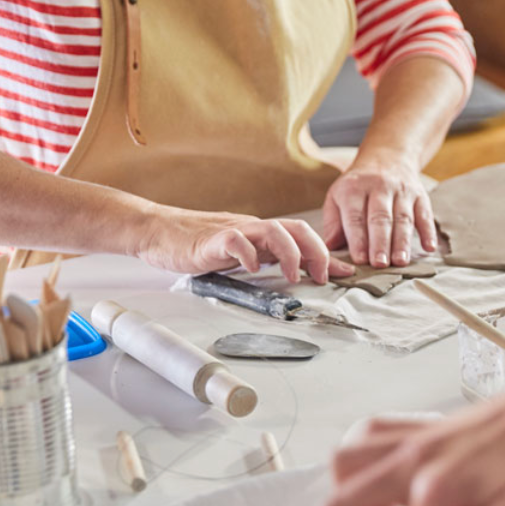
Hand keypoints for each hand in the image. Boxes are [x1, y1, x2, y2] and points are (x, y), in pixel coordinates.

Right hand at [137, 208, 353, 283]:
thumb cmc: (198, 244)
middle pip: (297, 228)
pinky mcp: (212, 240)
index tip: (344, 272)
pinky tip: (252, 269)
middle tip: (323, 277)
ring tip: (295, 276)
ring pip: (273, 231)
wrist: (160, 232)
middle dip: (317, 252)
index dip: (326, 253)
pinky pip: (235, 241)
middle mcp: (253, 228)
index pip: (303, 235)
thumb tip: (296, 271)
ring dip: (291, 254)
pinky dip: (248, 255)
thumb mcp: (241, 253)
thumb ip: (266, 259)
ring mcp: (234, 231)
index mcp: (261, 233)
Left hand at [321, 152, 436, 267]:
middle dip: (380, 243)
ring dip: (402, 241)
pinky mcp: (420, 195)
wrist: (386, 156)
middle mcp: (379, 187)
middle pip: (381, 218)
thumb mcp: (336, 197)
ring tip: (400, 261)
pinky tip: (429, 248)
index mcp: (354, 189)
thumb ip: (333, 223)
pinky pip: (425, 214)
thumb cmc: (356, 186)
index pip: (356, 217)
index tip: (360, 259)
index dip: (358, 239)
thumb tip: (330, 248)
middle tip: (380, 264)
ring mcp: (402, 191)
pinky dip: (428, 232)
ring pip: (403, 218)